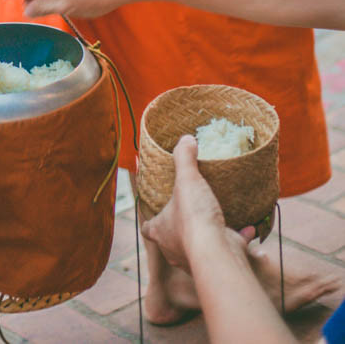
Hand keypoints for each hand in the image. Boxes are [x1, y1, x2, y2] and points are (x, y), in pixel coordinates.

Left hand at [142, 136, 243, 271]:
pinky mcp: (220, 258)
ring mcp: (198, 258)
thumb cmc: (194, 217)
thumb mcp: (187, 179)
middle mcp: (175, 249)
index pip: (149, 229)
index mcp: (161, 231)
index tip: (157, 211)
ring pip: (200, 247)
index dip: (152, 221)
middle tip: (189, 212)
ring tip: (218, 217)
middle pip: (173, 241)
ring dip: (209, 234)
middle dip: (180, 229)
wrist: (218, 251)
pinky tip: (248, 227)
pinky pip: (229, 246)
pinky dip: (238, 237)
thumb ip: (184, 158)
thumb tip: (186, 139)